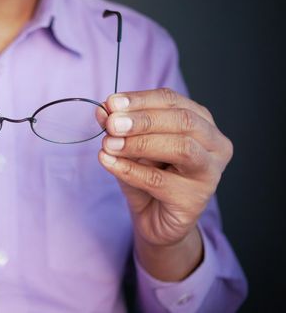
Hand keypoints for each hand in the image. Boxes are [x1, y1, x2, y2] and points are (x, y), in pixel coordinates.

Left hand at [97, 88, 232, 278]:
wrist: (154, 219)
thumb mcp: (129, 146)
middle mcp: (214, 145)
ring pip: (181, 148)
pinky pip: (160, 180)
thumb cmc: (147, 175)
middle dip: (143, 120)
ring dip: (140, 143)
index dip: (141, 99)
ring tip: (109, 144)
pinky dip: (130, 169)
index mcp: (201, 122)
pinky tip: (108, 162)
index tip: (112, 102)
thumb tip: (102, 110)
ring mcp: (210, 173)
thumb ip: (118, 128)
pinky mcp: (195, 200)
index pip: (173, 101)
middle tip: (111, 123)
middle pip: (183, 121)